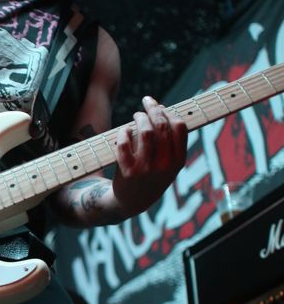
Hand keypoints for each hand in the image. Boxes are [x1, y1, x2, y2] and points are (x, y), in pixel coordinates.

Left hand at [113, 96, 187, 216]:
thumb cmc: (152, 177)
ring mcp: (146, 169)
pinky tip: (125, 130)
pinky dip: (124, 132)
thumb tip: (162, 110)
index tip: (161, 107)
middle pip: (162, 125)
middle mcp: (164, 165)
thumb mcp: (168, 164)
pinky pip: (125, 143)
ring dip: (140, 117)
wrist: (132, 202)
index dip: (169, 112)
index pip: (180, 127)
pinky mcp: (127, 171)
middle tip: (147, 102)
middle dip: (154, 108)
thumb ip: (169, 142)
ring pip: (145, 131)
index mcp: (178, 161)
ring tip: (137, 115)